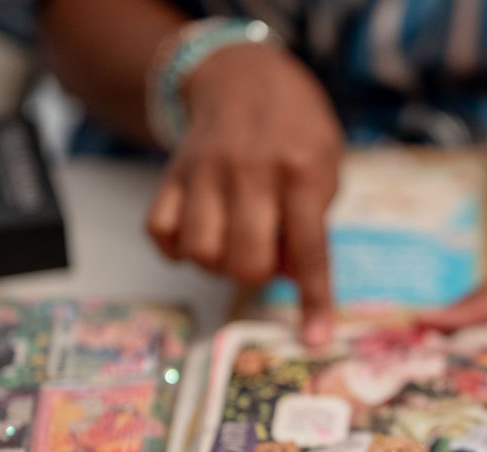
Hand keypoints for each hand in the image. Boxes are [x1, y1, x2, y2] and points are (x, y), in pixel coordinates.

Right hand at [146, 42, 342, 344]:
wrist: (243, 75)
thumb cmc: (296, 131)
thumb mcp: (326, 167)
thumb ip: (312, 222)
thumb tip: (290, 278)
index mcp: (301, 171)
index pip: (310, 250)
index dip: (314, 300)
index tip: (316, 340)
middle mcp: (251, 172)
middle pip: (246, 261)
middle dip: (258, 274)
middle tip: (265, 250)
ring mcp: (205, 172)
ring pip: (200, 253)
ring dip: (218, 263)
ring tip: (233, 241)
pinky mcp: (171, 174)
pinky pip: (160, 232)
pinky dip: (178, 248)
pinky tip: (198, 234)